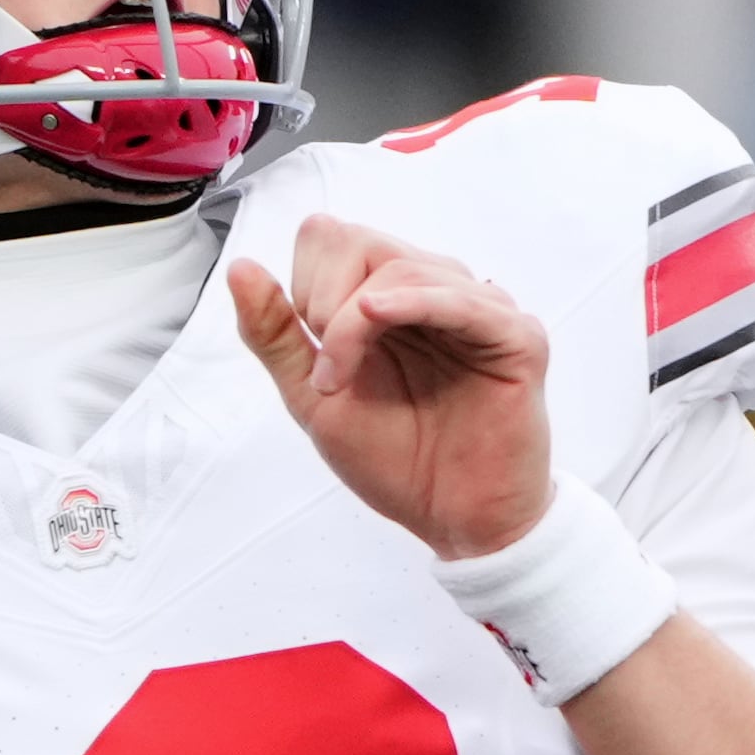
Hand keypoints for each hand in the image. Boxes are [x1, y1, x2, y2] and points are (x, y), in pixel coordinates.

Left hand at [232, 216, 556, 561]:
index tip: (315, 355)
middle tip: (329, 369)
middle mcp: (433, 290)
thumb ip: (275, 333)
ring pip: (400, 267)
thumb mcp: (311, 396)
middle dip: (323, 300)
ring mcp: (478, 309)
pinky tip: (374, 315)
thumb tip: (239, 267)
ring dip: (351, 324)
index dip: (307, 285)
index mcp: (387, 297)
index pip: (331, 235)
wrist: (453, 518)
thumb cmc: (396, 459)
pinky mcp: (515, 338)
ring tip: (344, 382)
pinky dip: (411, 301)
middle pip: (359, 240)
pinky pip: (459, 298)